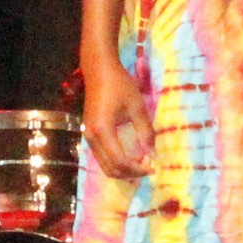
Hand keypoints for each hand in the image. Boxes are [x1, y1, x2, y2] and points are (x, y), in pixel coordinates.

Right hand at [83, 59, 154, 178]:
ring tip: (142, 163)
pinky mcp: (89, 133)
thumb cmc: (120, 85)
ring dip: (123, 169)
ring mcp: (88, 136)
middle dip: (131, 173)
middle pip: (110, 168)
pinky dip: (116, 162)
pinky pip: (102, 156)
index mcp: (103, 131)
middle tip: (149, 167)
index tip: (153, 167)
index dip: (137, 169)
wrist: (99, 69)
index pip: (120, 161)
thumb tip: (152, 155)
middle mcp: (92, 137)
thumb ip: (145, 132)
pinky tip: (131, 156)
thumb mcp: (137, 107)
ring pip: (104, 165)